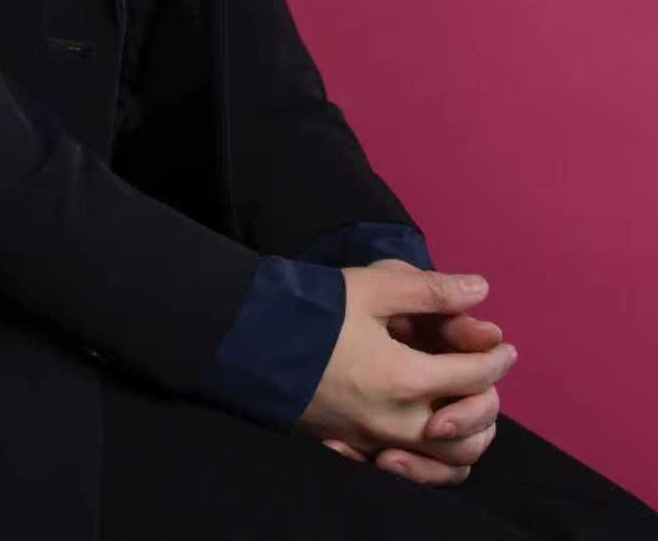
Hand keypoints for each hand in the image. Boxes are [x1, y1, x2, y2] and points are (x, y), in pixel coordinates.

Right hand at [298, 262, 516, 486]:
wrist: (252, 342)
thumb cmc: (313, 310)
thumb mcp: (372, 286)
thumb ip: (431, 291)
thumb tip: (481, 290)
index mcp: (404, 379)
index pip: (474, 377)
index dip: (497, 358)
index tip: (506, 345)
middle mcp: (396, 423)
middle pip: (470, 427)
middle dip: (488, 396)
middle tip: (486, 369)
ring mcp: (376, 443)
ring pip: (448, 462)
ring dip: (469, 435)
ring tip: (467, 404)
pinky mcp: (358, 451)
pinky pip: (415, 473)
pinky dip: (436, 462)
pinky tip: (433, 433)